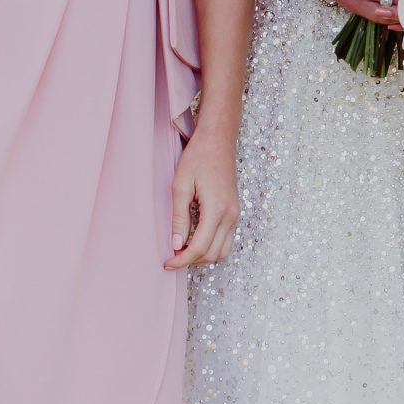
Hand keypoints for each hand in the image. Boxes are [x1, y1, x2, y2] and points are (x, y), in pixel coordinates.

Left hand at [165, 135, 239, 268]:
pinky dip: (211, 246)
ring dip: (203, 255)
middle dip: (192, 260)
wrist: (218, 140)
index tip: (167, 264)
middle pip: (213, 254)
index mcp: (217, 209)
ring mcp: (236, 214)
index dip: (182, 260)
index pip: (200, 247)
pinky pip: (226, 240)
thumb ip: (179, 218)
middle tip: (172, 256)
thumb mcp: (180, 186)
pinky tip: (195, 239)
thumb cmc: (197, 158)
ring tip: (183, 248)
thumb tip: (177, 245)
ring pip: (222, 251)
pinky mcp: (235, 211)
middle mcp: (231, 215)